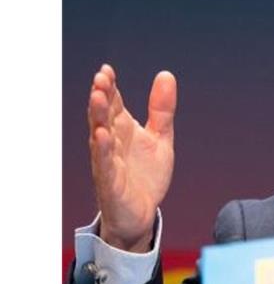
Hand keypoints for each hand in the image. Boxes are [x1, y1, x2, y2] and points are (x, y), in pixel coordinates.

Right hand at [87, 64, 176, 252]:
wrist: (142, 213)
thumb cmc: (145, 175)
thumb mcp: (160, 139)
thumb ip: (162, 110)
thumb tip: (166, 75)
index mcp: (122, 130)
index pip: (113, 104)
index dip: (110, 87)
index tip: (107, 69)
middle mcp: (112, 143)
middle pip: (103, 116)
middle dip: (101, 97)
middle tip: (101, 78)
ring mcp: (108, 162)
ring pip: (100, 136)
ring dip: (97, 117)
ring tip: (97, 97)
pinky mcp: (111, 183)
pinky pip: (105, 165)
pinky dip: (103, 150)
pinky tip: (101, 135)